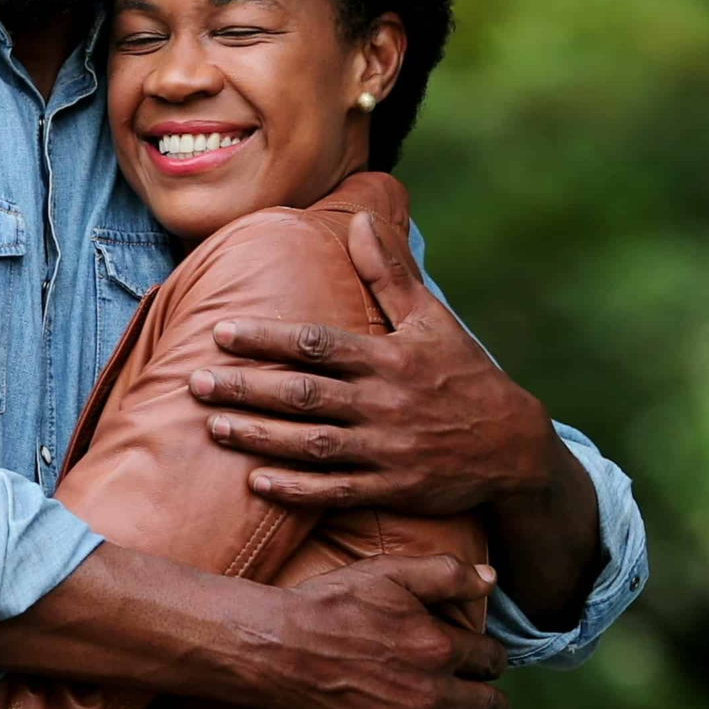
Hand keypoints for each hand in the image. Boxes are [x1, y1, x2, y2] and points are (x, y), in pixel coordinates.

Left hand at [188, 211, 556, 515]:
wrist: (513, 446)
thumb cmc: (464, 374)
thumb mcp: (432, 318)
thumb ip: (389, 273)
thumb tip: (360, 217)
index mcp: (388, 359)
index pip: (317, 345)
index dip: (266, 339)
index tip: (221, 332)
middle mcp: (383, 403)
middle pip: (304, 395)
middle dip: (247, 389)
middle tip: (196, 382)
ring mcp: (386, 449)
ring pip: (312, 444)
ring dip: (260, 436)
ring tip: (213, 426)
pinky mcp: (392, 488)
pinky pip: (336, 491)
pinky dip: (297, 488)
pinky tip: (257, 481)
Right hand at [250, 554, 509, 708]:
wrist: (278, 652)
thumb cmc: (330, 606)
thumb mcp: (388, 573)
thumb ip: (445, 574)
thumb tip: (491, 578)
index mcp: (439, 646)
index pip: (491, 660)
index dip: (491, 659)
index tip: (483, 663)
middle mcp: (434, 692)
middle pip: (489, 706)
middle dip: (491, 702)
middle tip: (485, 703)